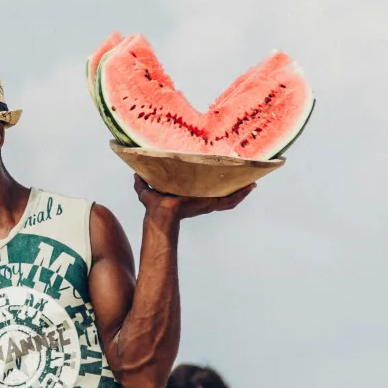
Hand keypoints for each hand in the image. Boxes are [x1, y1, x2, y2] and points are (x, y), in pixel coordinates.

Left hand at [134, 176, 254, 220]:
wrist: (160, 212)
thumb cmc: (154, 205)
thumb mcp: (147, 191)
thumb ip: (141, 184)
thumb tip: (135, 175)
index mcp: (192, 196)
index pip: (208, 192)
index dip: (216, 187)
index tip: (226, 177)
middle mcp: (202, 201)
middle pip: (223, 195)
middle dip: (235, 189)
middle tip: (247, 179)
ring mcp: (208, 203)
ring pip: (230, 199)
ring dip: (242, 192)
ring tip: (252, 183)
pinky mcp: (210, 204)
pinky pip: (229, 201)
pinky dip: (240, 195)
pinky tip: (249, 186)